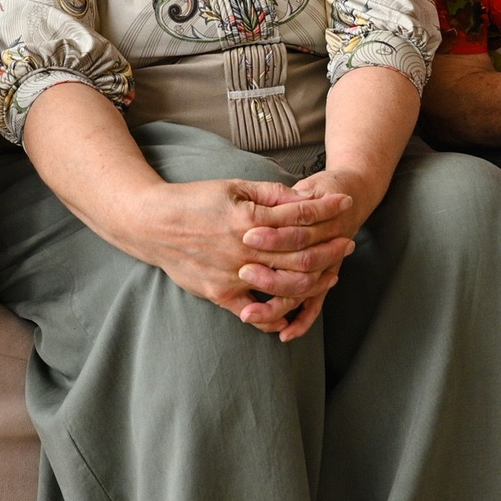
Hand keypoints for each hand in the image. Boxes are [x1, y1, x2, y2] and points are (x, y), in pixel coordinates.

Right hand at [132, 178, 357, 334]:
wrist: (153, 224)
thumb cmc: (195, 200)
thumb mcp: (234, 186)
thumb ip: (270, 194)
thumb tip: (302, 197)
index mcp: (248, 219)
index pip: (299, 216)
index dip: (326, 210)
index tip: (346, 205)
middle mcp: (243, 250)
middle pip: (299, 254)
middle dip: (329, 248)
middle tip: (348, 243)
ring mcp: (231, 275)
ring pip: (283, 285)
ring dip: (313, 281)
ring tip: (330, 274)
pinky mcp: (218, 294)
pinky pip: (252, 313)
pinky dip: (274, 315)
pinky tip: (292, 312)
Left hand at [246, 167, 382, 342]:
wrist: (351, 195)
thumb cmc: (321, 192)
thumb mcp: (304, 187)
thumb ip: (284, 196)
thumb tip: (260, 205)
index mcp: (316, 219)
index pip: (295, 231)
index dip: (273, 235)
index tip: (247, 236)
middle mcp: (323, 245)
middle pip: (298, 263)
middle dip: (269, 273)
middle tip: (243, 273)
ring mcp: (324, 264)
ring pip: (303, 289)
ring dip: (277, 304)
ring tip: (250, 313)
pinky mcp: (325, 277)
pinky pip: (314, 304)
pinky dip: (302, 320)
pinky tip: (284, 333)